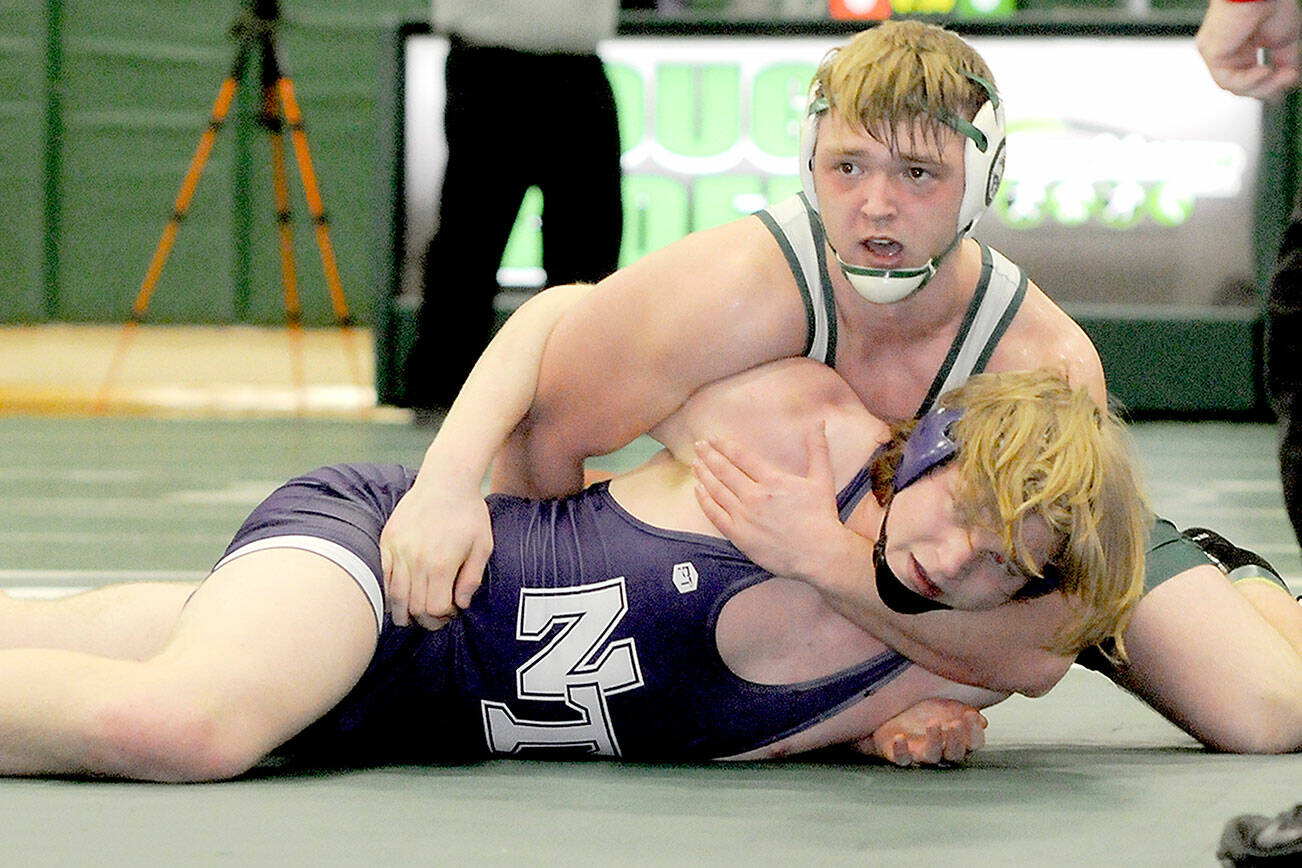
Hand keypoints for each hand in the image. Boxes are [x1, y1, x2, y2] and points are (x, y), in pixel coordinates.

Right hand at [379, 475, 492, 628]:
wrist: (446, 479)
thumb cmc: (469, 513)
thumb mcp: (483, 546)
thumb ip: (472, 579)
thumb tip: (460, 604)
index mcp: (441, 564)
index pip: (434, 609)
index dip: (443, 617)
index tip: (451, 611)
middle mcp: (416, 560)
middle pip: (413, 607)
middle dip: (425, 620)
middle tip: (436, 618)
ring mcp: (398, 550)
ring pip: (394, 596)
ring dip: (403, 613)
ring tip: (414, 616)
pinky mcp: (388, 541)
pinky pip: (384, 576)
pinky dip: (390, 592)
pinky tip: (400, 597)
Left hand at [691, 423, 851, 581]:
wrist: (819, 553)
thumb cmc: (821, 517)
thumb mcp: (822, 479)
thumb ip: (817, 449)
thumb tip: (818, 422)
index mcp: (773, 481)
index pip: (741, 457)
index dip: (724, 446)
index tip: (713, 438)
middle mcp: (755, 496)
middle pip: (724, 470)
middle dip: (709, 455)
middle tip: (698, 445)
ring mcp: (745, 516)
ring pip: (717, 490)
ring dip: (704, 475)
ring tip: (695, 464)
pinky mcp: (739, 536)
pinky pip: (715, 515)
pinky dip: (704, 501)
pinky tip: (698, 491)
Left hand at [856, 698, 987, 766]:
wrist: (892, 716)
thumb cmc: (922, 715)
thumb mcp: (945, 707)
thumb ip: (963, 712)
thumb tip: (982, 721)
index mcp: (956, 741)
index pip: (973, 744)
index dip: (975, 732)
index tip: (971, 715)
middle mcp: (941, 752)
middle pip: (954, 755)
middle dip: (956, 740)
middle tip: (954, 724)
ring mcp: (920, 755)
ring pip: (931, 757)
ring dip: (934, 742)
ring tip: (934, 725)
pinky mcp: (899, 756)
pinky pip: (901, 759)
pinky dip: (901, 750)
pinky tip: (901, 738)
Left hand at [1197, 0, 1300, 98]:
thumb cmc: (1271, 2)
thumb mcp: (1284, 40)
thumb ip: (1284, 62)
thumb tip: (1289, 79)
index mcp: (1242, 45)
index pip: (1250, 76)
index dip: (1270, 83)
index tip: (1290, 78)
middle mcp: (1227, 49)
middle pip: (1241, 85)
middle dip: (1268, 86)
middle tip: (1290, 78)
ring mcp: (1217, 52)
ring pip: (1234, 86)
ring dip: (1262, 85)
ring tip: (1282, 74)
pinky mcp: (1211, 52)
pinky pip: (1227, 79)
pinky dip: (1248, 80)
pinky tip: (1265, 70)